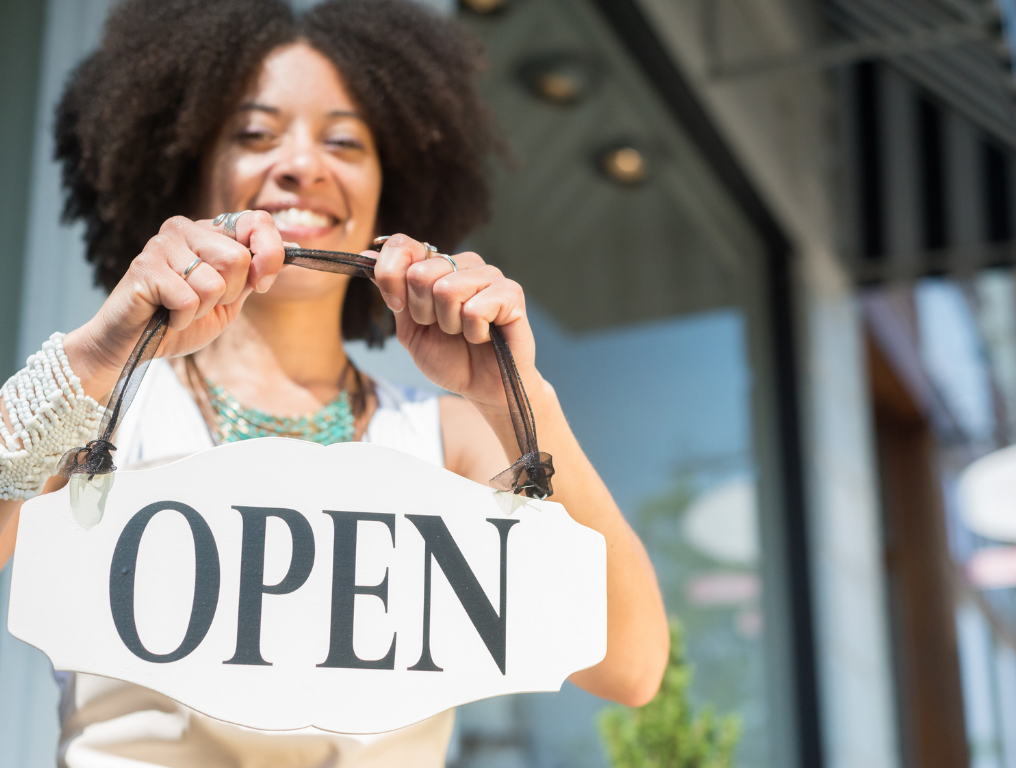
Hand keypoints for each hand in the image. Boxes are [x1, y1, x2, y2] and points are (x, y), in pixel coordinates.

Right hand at [64, 212, 285, 396]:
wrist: (134, 345)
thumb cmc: (181, 320)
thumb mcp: (230, 299)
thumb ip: (254, 273)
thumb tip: (292, 248)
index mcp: (209, 232)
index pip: (256, 220)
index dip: (269, 255)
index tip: (262, 284)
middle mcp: (185, 228)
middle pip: (239, 258)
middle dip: (230, 293)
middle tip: (204, 302)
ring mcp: (162, 244)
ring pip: (215, 281)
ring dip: (204, 308)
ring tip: (181, 308)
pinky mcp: (144, 267)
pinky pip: (189, 299)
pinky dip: (183, 318)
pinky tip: (167, 315)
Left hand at [371, 234, 541, 411]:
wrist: (483, 387)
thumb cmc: (450, 358)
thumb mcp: (409, 328)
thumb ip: (392, 293)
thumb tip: (366, 255)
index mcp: (437, 266)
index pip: (402, 244)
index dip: (390, 276)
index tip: (398, 306)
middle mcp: (463, 264)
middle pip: (420, 272)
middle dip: (422, 312)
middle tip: (443, 328)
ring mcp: (489, 275)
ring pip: (447, 289)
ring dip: (449, 324)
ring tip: (464, 332)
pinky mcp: (511, 294)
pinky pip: (475, 308)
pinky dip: (473, 332)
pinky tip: (483, 336)